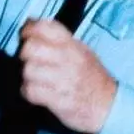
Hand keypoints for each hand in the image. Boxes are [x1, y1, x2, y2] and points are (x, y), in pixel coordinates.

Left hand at [18, 19, 116, 133]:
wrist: (109, 106)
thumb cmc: (91, 77)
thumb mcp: (81, 51)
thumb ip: (58, 40)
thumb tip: (31, 26)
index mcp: (72, 45)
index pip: (44, 27)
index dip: (29, 29)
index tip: (25, 35)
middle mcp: (67, 60)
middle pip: (31, 48)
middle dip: (24, 53)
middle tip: (28, 59)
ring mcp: (63, 80)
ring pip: (28, 70)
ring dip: (26, 75)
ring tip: (34, 78)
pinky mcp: (58, 100)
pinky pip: (30, 91)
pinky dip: (28, 91)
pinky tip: (36, 91)